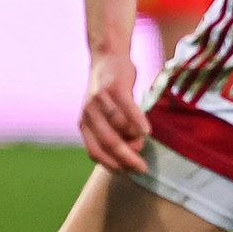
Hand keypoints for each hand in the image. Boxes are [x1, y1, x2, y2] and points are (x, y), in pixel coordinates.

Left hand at [80, 51, 149, 174]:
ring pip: (120, 127)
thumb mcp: (104, 116)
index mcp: (84, 124)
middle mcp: (88, 114)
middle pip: (109, 143)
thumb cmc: (111, 94)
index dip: (112, 165)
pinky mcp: (114, 88)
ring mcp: (100, 100)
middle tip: (143, 168)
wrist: (108, 58)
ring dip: (135, 138)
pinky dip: (138, 122)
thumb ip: (114, 133)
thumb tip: (132, 154)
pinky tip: (147, 131)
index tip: (128, 173)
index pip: (95, 153)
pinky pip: (127, 109)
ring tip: (143, 139)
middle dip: (128, 159)